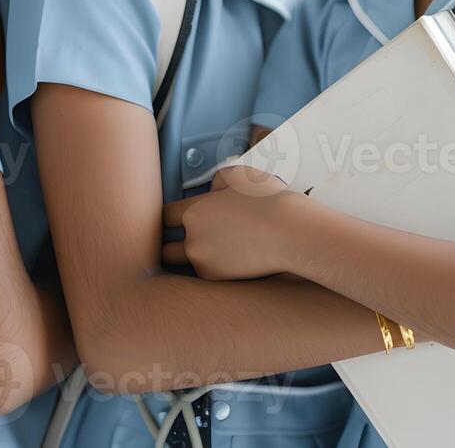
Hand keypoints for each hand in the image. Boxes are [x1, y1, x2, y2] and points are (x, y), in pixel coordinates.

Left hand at [161, 165, 299, 279]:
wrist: (291, 233)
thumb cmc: (269, 201)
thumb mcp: (239, 175)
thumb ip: (218, 181)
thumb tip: (213, 192)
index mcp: (195, 211)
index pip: (163, 217)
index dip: (166, 218)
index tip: (171, 220)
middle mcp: (193, 240)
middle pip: (165, 248)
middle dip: (172, 244)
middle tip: (184, 240)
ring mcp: (204, 262)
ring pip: (188, 262)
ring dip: (195, 257)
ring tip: (215, 249)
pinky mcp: (218, 279)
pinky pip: (206, 274)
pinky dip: (214, 267)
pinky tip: (232, 258)